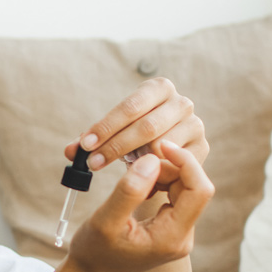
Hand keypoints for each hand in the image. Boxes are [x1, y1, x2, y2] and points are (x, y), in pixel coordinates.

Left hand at [64, 78, 208, 192]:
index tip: (85, 145)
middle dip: (116, 146)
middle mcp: (181, 103)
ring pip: (161, 146)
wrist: (165, 158)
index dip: (106, 126)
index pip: (130, 106)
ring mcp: (195, 125)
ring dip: (134, 164)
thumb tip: (70, 152)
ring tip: (114, 176)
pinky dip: (154, 173)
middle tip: (93, 163)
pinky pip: (174, 165)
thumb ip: (91, 141)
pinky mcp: (201, 149)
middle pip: (146, 126)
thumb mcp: (113, 136)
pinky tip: (138, 182)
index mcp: (158, 88)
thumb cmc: (134, 141)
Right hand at [64, 140, 213, 271]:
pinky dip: (158, 182)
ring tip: (133, 176)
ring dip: (161, 174)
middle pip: (192, 187)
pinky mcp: (171, 227)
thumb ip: (129, 191)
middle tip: (136, 164)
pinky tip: (138, 185)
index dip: (185, 162)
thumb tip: (152, 159)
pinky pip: (175, 195)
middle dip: (168, 168)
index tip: (160, 145)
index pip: (199, 191)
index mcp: (171, 238)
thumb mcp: (105, 220)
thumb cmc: (93, 251)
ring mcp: (179, 233)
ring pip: (184, 188)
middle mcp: (182, 237)